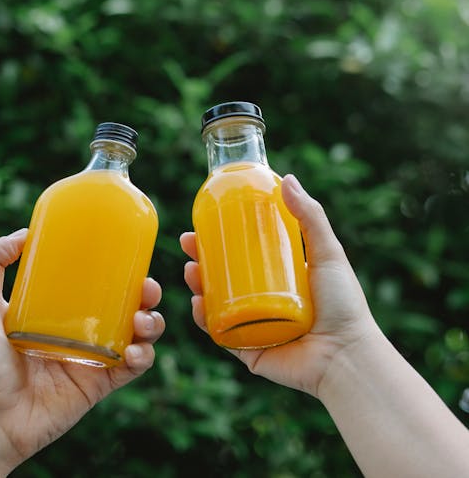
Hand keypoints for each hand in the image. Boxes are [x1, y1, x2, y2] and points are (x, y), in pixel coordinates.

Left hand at [0, 228, 164, 476]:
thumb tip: (24, 233)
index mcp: (59, 310)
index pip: (96, 282)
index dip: (118, 269)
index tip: (129, 254)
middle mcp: (80, 331)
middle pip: (126, 305)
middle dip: (146, 294)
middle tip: (147, 288)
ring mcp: (93, 358)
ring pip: (138, 334)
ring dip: (151, 323)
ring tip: (142, 321)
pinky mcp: (100, 385)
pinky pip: (133, 368)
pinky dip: (143, 357)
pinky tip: (136, 350)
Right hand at [180, 174, 378, 396]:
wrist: (345, 356)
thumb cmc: (344, 305)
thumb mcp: (328, 253)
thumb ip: (311, 216)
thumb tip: (286, 179)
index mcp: (279, 280)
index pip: (242, 255)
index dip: (220, 241)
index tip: (202, 225)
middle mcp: (263, 302)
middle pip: (223, 278)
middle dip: (201, 261)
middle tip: (189, 246)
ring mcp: (252, 326)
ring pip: (215, 304)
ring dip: (197, 286)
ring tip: (191, 272)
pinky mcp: (246, 350)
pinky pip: (219, 334)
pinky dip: (204, 320)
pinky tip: (197, 304)